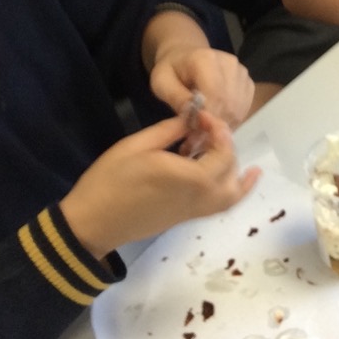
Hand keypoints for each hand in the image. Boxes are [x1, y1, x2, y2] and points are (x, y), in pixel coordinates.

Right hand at [58, 114, 260, 258]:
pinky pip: (219, 206)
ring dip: (239, 175)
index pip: (223, 153)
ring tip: (245, 161)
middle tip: (206, 131)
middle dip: (225, 147)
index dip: (219, 130)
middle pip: (230, 172)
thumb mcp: (137, 145)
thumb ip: (170, 130)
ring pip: (231, 196)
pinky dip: (234, 193)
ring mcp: (193, 210)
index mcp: (188, 177)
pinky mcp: (185, 217)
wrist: (93, 223)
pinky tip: (237, 180)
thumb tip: (191, 118)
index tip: (202, 116)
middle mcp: (199, 197)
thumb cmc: (110, 181)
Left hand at [150, 44, 253, 127]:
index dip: (207, 117)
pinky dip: (230, 120)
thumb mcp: (161, 82)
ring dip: (223, 125)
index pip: (215, 94)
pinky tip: (215, 122)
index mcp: (206, 59)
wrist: (184, 56)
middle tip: (197, 140)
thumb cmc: (171, 70)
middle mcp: (229, 63)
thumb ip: (176, 98)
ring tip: (204, 131)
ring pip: (238, 109)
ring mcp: (241, 73)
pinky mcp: (248, 83)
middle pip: (229, 104)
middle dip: (214, 124)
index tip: (193, 134)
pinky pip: (243, 109)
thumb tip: (194, 117)